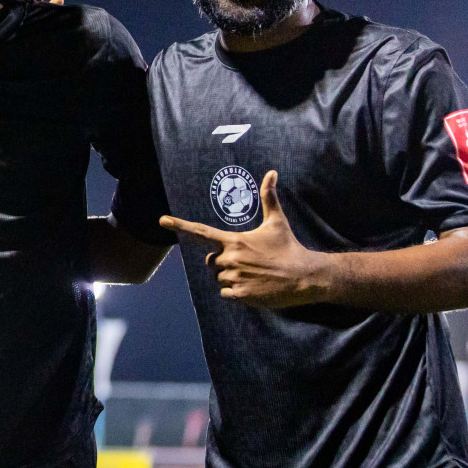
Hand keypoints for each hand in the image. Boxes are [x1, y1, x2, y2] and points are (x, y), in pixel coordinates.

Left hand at [159, 170, 330, 308]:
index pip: (201, 232)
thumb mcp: (277, 222)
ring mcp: (234, 277)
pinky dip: (236, 292)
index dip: (180, 225)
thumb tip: (271, 172)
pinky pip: (225, 293)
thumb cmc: (289, 247)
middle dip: (224, 262)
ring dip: (231, 278)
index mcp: (234, 240)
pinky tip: (254, 286)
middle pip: (212, 262)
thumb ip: (269, 198)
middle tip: (248, 262)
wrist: (305, 276)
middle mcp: (230, 258)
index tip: (162, 220)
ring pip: (219, 279)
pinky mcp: (240, 294)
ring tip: (254, 274)